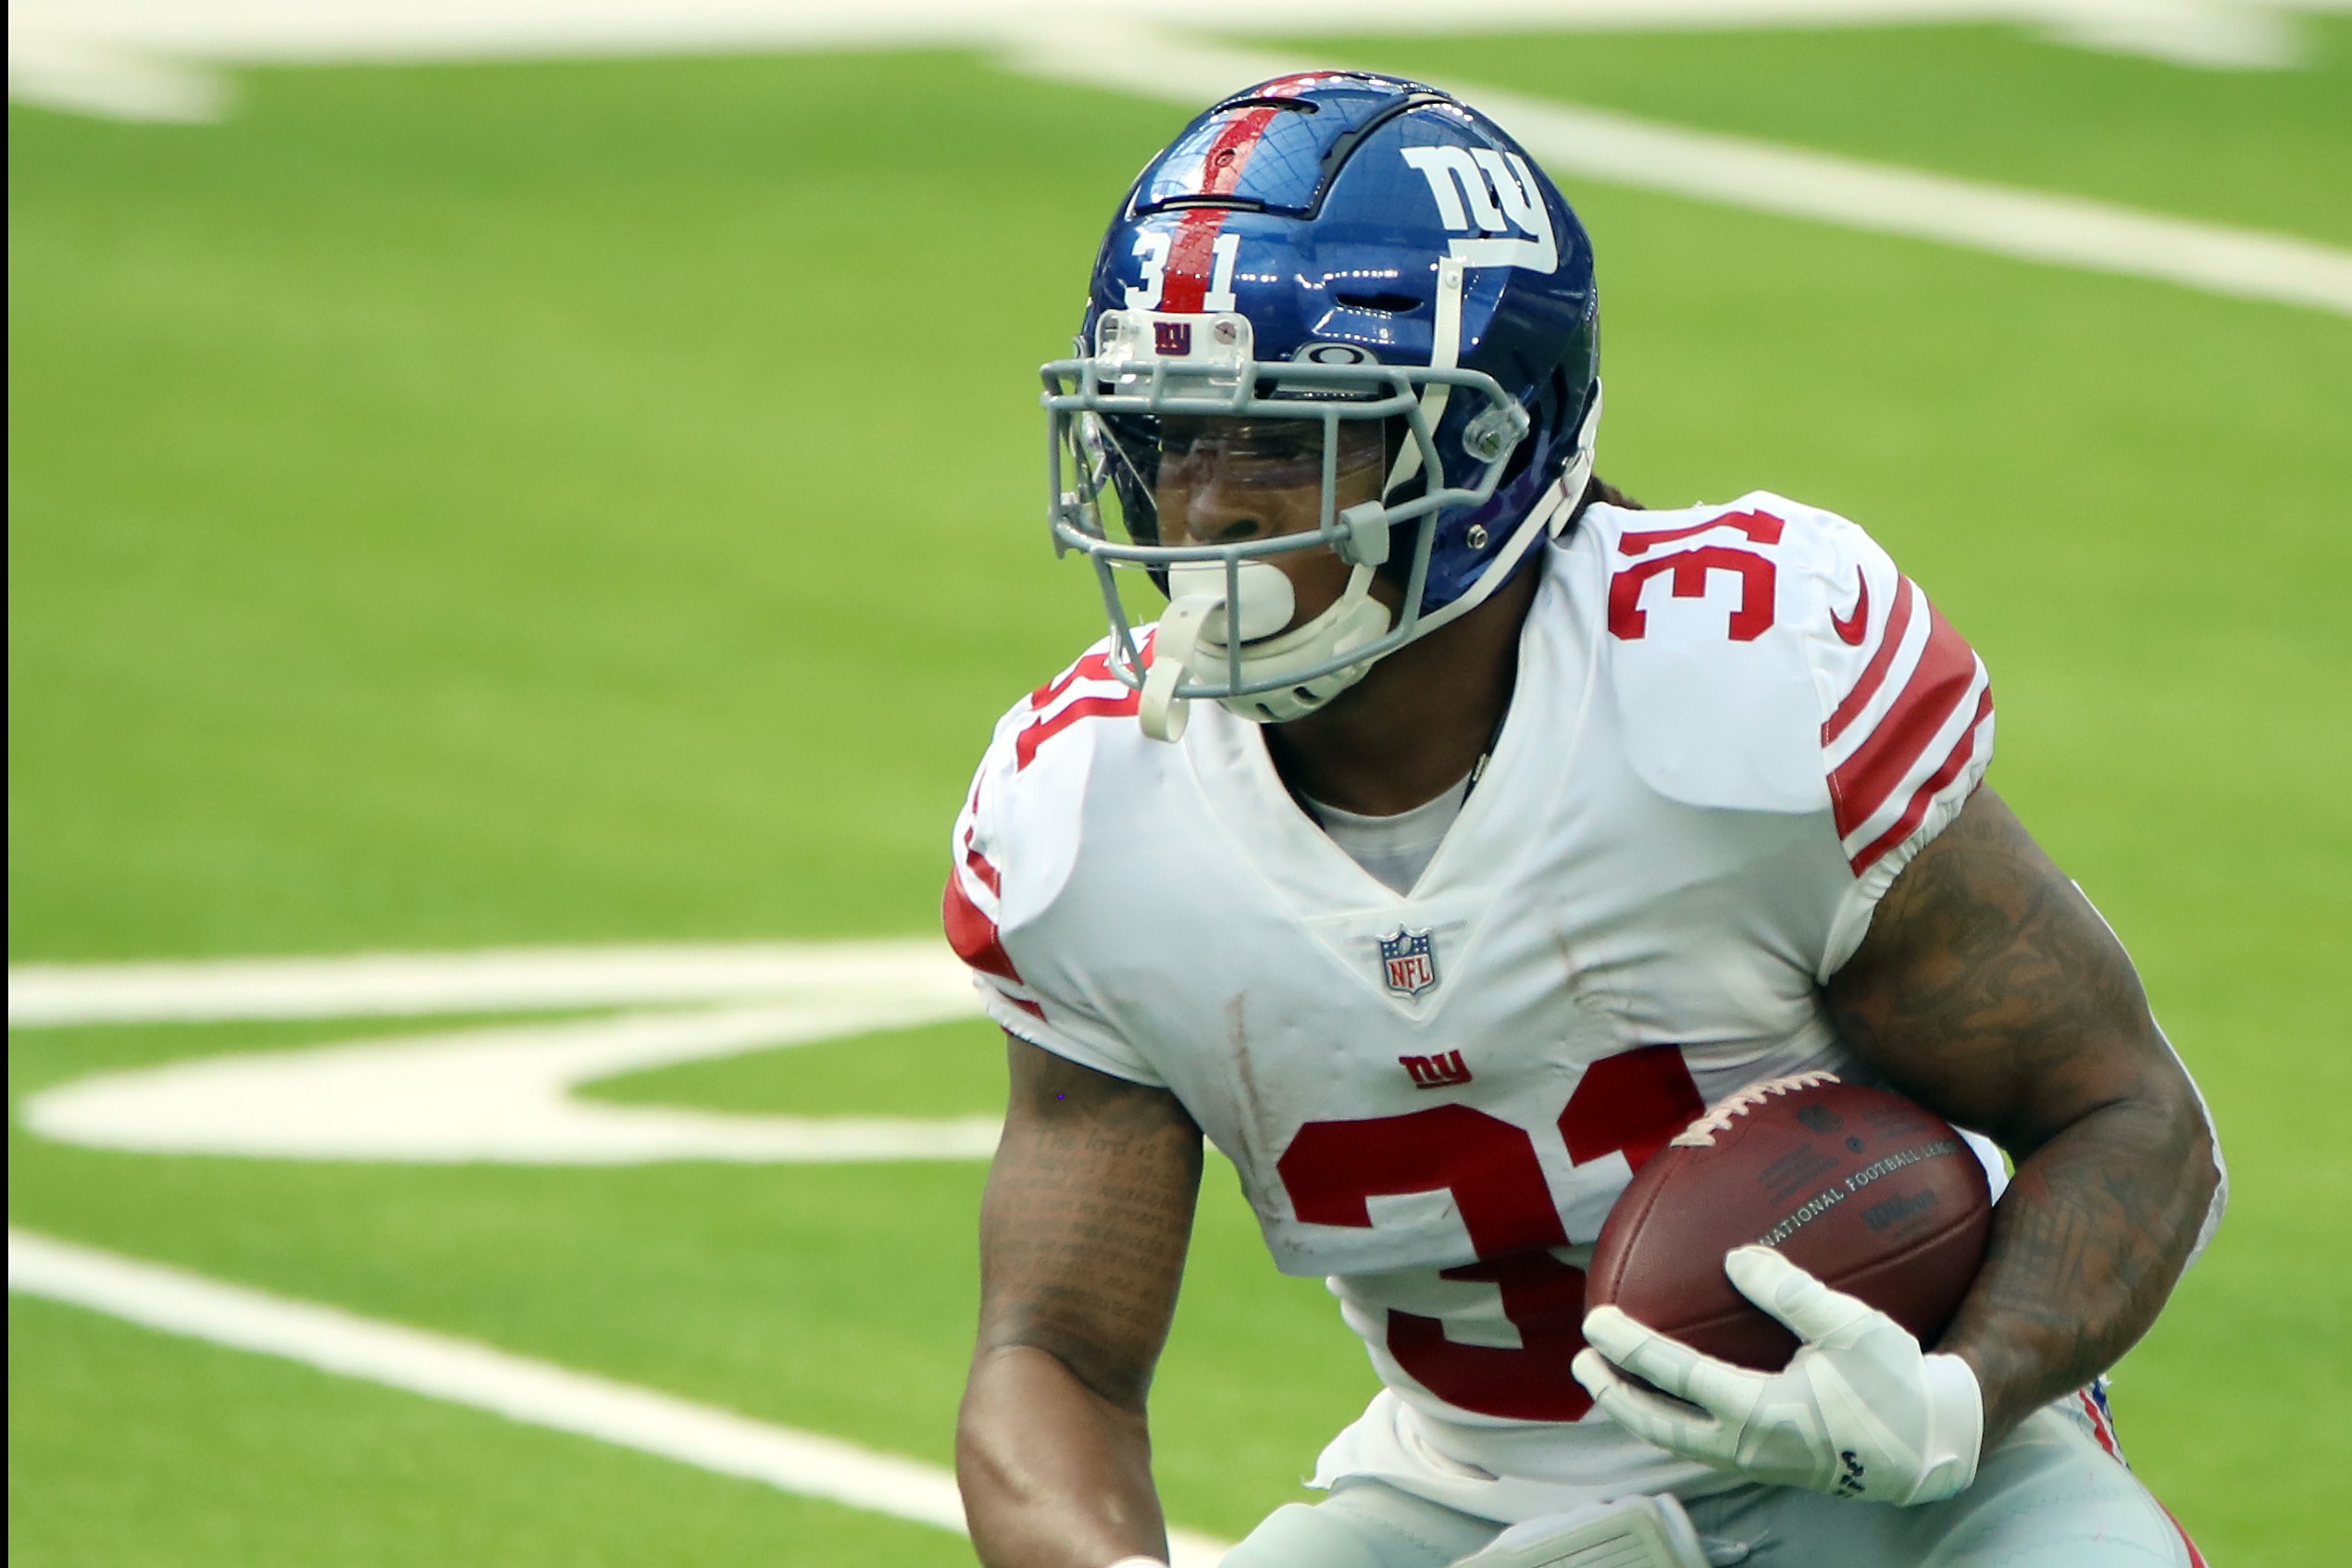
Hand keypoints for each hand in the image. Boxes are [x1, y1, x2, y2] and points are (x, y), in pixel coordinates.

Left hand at [1573, 1246, 1982, 1504]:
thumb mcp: (1851, 1327)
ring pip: (1678, 1442)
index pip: (1676, 1375)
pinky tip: (1671, 1398)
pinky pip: (1704, 1445)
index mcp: (1760, 1412)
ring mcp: (1756, 1462)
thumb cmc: (1895, 1383)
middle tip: (1582, 1362)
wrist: (1933, 1447)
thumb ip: (1792, 1292)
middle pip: (1658, 1425)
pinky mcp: (1770, 1466)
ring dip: (1636, 1413)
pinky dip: (1674, 1420)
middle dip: (1613, 1394)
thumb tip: (1735, 1258)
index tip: (1593, 1319)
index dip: (1629, 1346)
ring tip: (1608, 1382)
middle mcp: (1748, 1445)